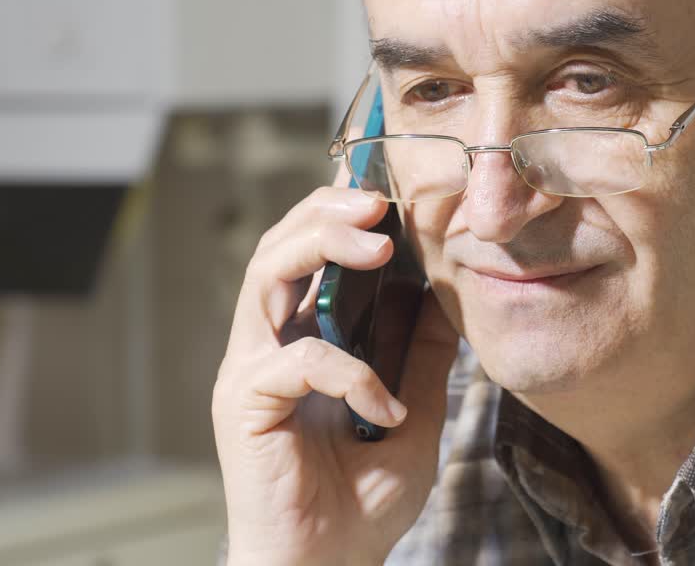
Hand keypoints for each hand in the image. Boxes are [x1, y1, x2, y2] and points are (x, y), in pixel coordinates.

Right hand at [212, 175, 458, 565]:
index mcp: (301, 339)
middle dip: (326, 212)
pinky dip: (351, 372)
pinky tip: (385, 406)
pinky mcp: (246, 403)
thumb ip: (424, 353)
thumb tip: (448, 292)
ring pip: (268, 274)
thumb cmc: (361, 501)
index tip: (392, 193)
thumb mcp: (417, 412)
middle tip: (377, 202)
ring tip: (378, 244)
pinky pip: (299, 360)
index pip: (308, 253)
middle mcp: (268, 344)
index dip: (340, 215)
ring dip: (322, 246)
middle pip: (277, 246)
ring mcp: (252, 371)